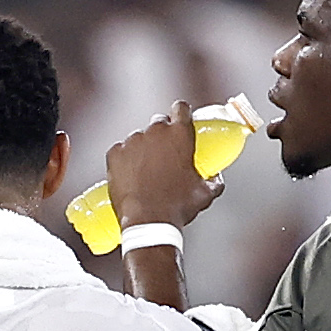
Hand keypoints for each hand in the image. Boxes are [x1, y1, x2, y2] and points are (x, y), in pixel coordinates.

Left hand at [107, 105, 224, 233]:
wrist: (148, 222)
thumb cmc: (178, 206)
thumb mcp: (205, 193)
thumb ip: (214, 181)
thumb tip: (216, 179)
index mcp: (180, 134)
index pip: (180, 108)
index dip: (180, 114)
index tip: (180, 122)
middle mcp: (155, 131)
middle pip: (158, 123)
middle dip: (161, 135)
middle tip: (163, 155)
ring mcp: (132, 141)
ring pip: (138, 138)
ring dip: (142, 148)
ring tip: (145, 171)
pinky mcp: (114, 154)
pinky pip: (120, 150)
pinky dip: (124, 159)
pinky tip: (129, 174)